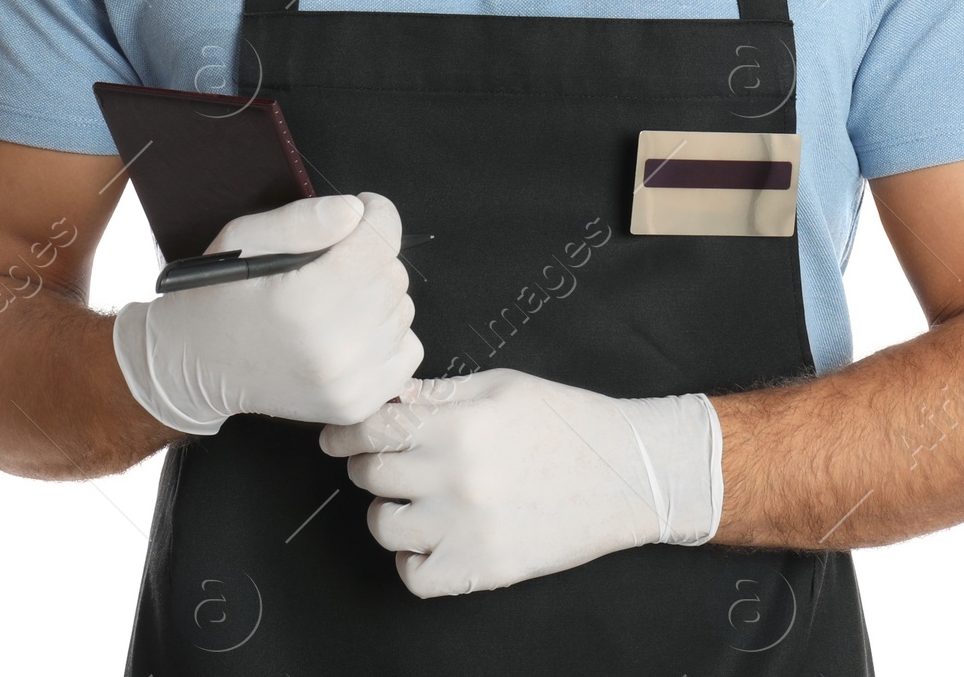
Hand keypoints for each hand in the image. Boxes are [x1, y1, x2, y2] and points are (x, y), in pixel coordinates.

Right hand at [113, 192, 420, 434]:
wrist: (194, 367)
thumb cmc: (219, 296)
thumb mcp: (245, 237)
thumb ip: (304, 219)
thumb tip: (356, 211)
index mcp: (305, 301)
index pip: (380, 241)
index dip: (376, 213)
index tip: (361, 210)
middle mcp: (334, 347)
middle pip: (393, 274)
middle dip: (372, 254)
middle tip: (336, 258)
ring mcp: (349, 382)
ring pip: (403, 310)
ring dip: (378, 294)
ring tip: (336, 297)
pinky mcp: (358, 404)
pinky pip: (408, 349)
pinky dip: (388, 333)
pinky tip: (350, 328)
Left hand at [320, 368, 721, 596]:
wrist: (626, 473)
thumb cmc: (567, 421)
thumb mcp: (501, 386)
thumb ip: (440, 393)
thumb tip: (388, 397)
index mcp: (459, 425)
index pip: (373, 426)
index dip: (346, 428)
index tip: (337, 433)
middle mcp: (457, 478)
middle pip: (371, 473)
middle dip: (369, 461)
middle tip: (385, 457)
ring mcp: (469, 529)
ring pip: (384, 526)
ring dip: (389, 509)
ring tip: (412, 497)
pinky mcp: (484, 569)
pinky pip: (415, 577)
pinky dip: (412, 560)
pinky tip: (430, 538)